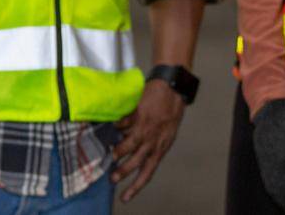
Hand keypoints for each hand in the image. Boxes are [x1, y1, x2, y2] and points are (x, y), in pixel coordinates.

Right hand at [111, 78, 185, 201]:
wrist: (173, 87)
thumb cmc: (172, 110)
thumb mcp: (167, 132)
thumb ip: (155, 144)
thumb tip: (140, 152)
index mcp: (160, 148)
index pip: (147, 172)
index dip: (136, 186)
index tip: (125, 197)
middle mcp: (152, 140)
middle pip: (135, 162)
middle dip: (121, 172)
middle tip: (111, 178)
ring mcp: (144, 127)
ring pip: (127, 145)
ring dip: (117, 151)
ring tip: (110, 153)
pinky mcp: (137, 114)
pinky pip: (123, 124)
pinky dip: (117, 126)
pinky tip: (114, 125)